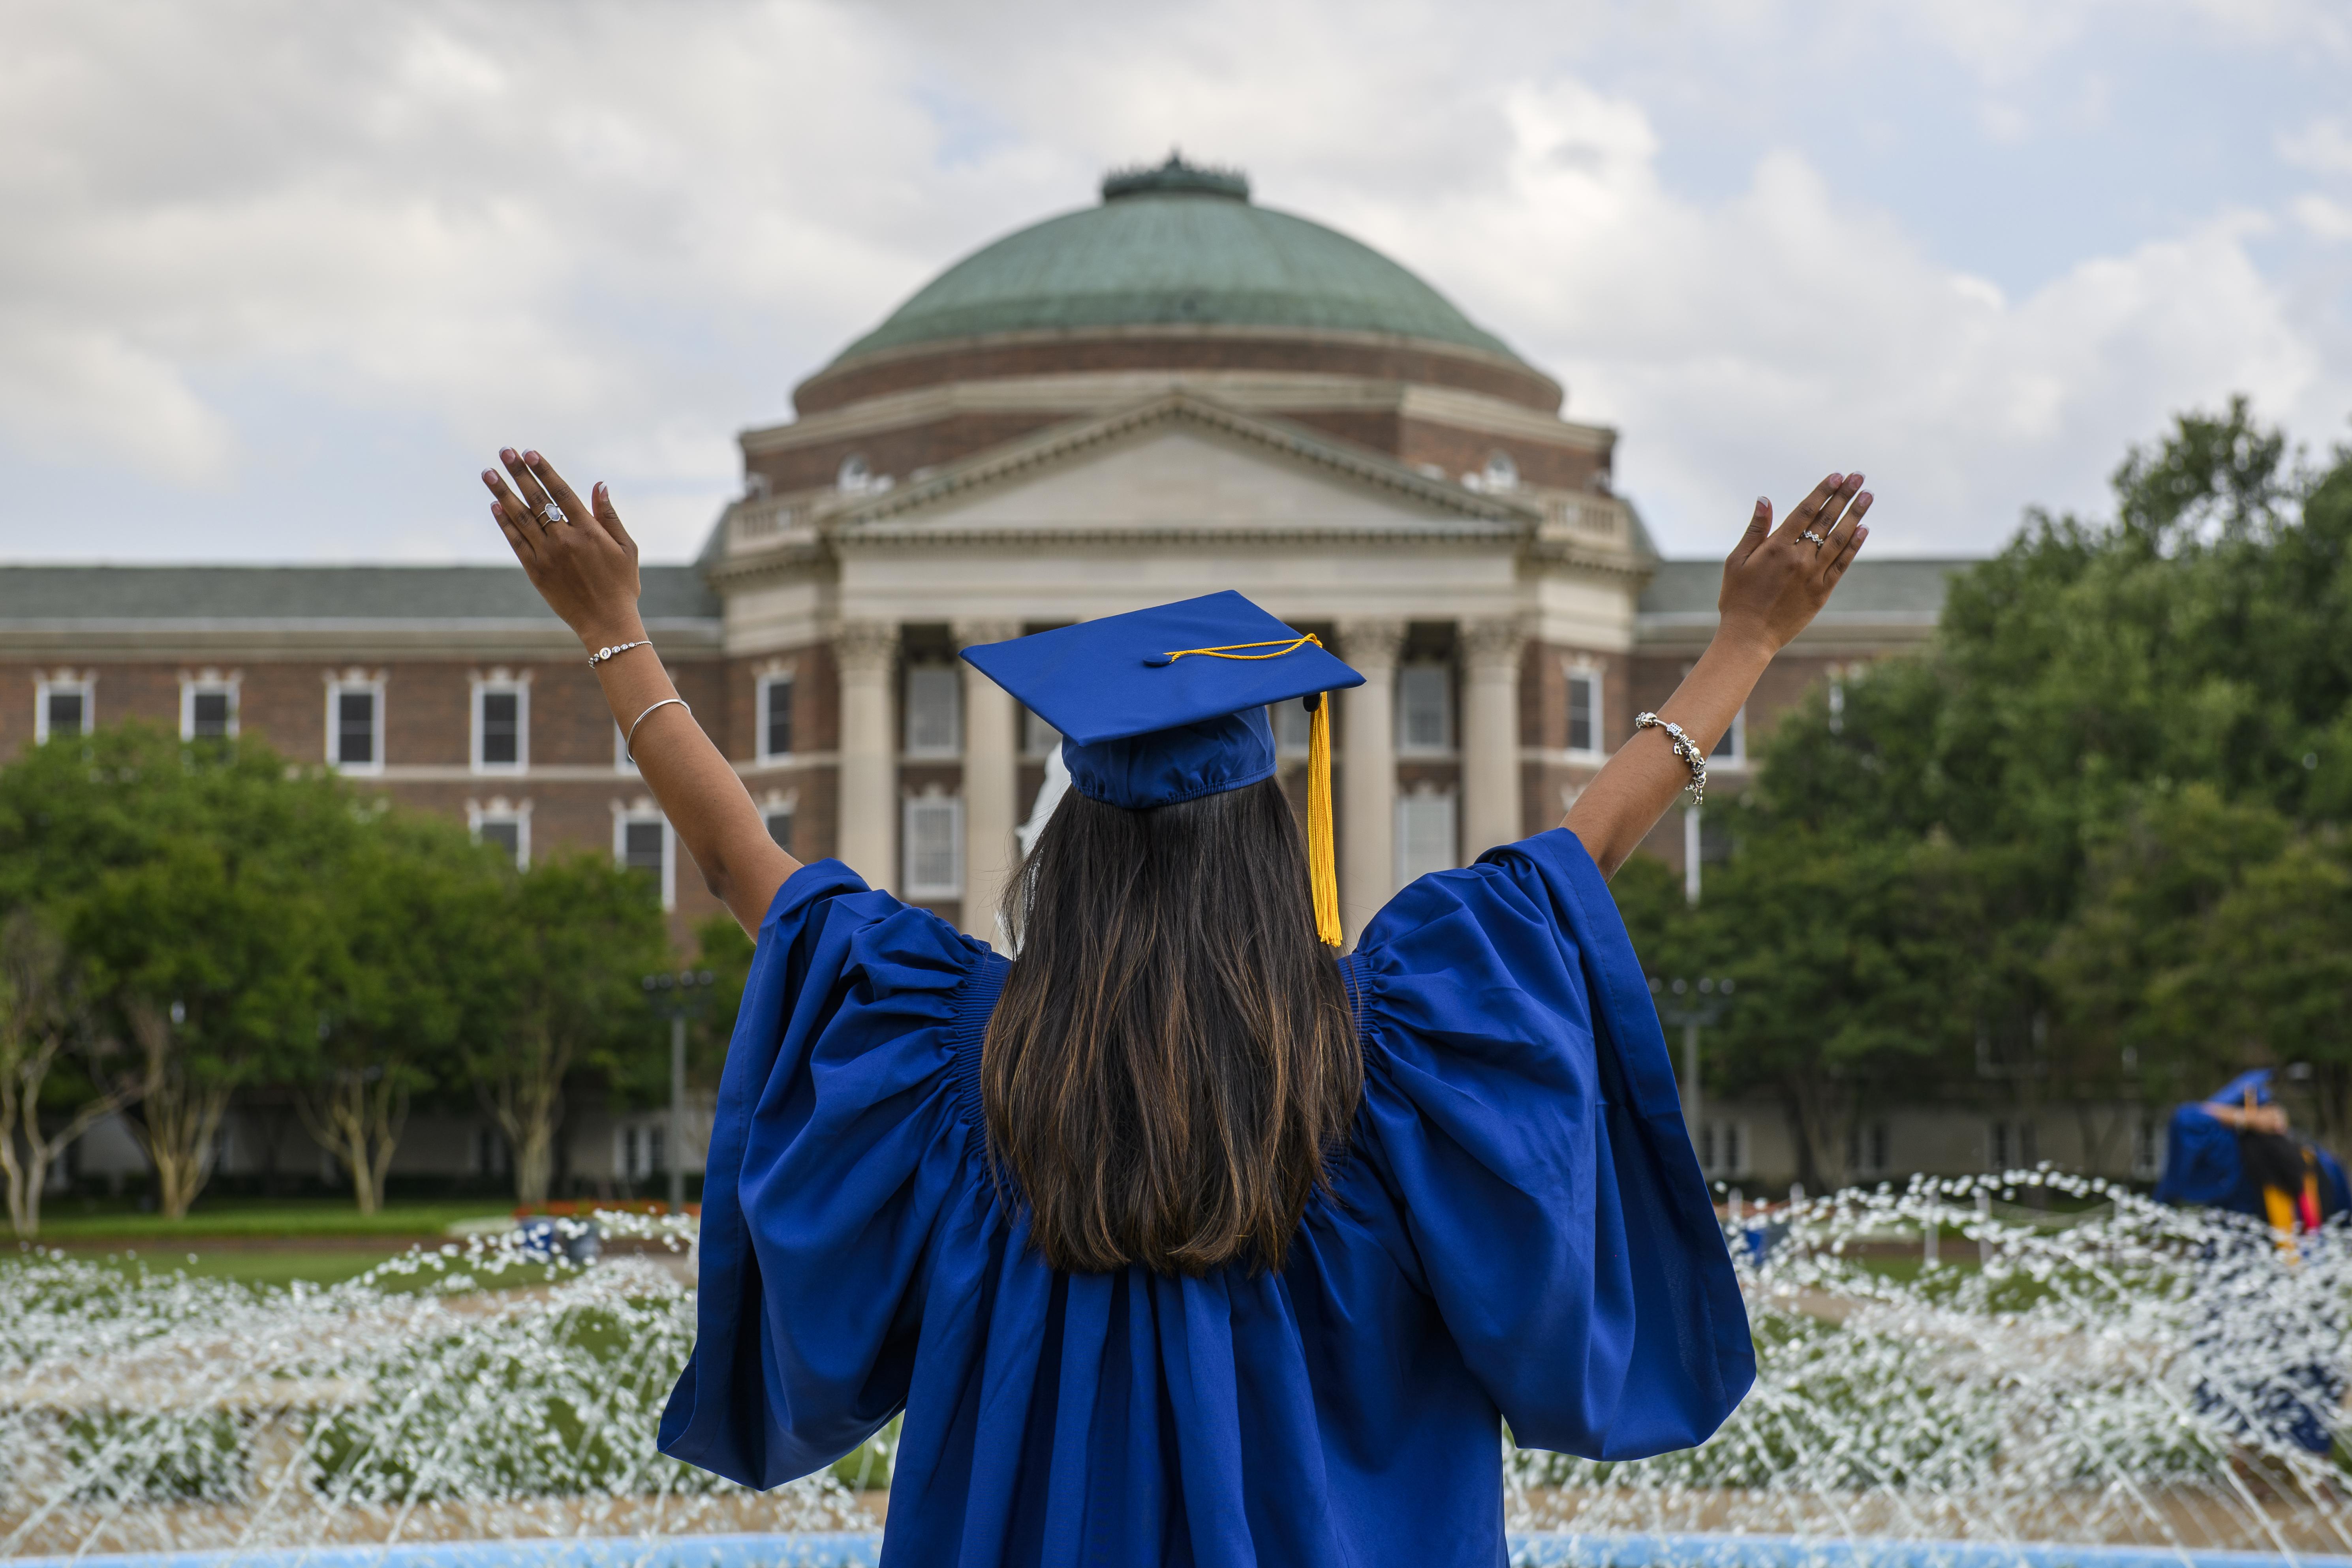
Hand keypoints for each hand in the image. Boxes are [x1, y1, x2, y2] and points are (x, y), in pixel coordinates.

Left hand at [482, 449, 643, 648]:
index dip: (544, 471)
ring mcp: (547, 556)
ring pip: (520, 517)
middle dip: (519, 473)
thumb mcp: (626, 548)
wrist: (606, 623)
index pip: (561, 493)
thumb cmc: (621, 585)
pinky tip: (495, 506)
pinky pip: (516, 542)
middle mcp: (565, 540)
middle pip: (536, 499)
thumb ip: (609, 516)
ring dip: (502, 493)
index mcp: (589, 531)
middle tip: (504, 451)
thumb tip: (599, 484)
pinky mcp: (536, 572)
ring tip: (488, 473)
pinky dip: (504, 523)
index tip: (529, 453)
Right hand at [1716, 472, 1872, 653]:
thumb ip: (1755, 530)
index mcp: (1777, 548)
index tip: (1838, 476)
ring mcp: (1813, 575)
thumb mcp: (1737, 561)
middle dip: (1844, 496)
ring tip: (1868, 497)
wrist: (1749, 636)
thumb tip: (1765, 500)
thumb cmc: (1737, 598)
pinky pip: (1842, 564)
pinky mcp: (1821, 592)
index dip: (1823, 492)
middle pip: (1827, 521)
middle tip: (1859, 477)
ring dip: (1856, 516)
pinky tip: (1863, 530)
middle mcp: (1799, 558)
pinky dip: (1854, 546)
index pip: (1806, 511)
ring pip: (1840, 539)